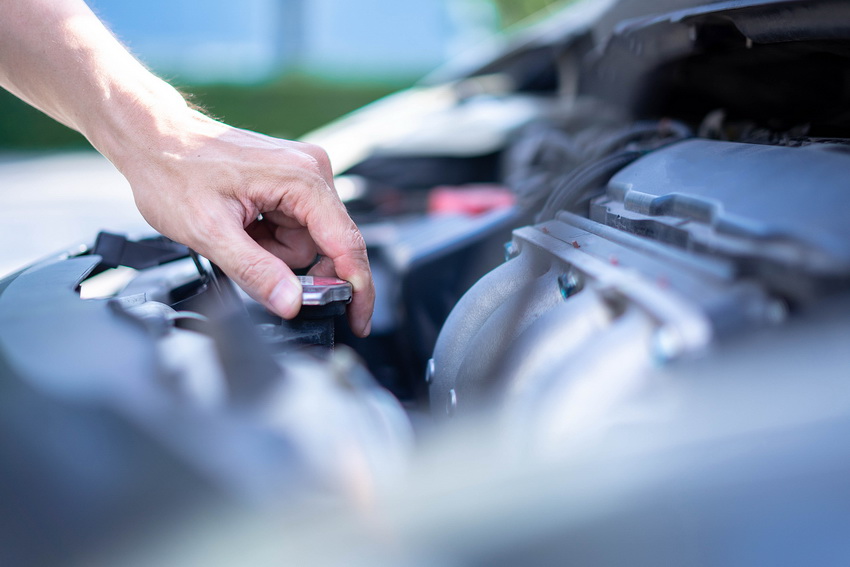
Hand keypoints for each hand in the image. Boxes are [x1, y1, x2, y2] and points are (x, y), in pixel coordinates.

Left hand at [117, 109, 373, 336]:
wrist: (154, 139)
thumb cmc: (173, 172)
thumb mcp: (209, 232)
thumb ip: (256, 271)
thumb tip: (291, 302)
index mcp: (302, 178)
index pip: (347, 243)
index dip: (357, 287)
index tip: (359, 320)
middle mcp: (312, 171)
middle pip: (324, 246)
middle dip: (288, 264)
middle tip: (245, 254)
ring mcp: (303, 174)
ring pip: (306, 242)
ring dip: (273, 252)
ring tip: (236, 234)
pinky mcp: (291, 181)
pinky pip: (294, 228)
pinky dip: (268, 238)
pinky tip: (242, 224)